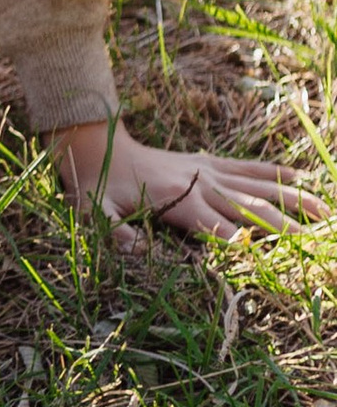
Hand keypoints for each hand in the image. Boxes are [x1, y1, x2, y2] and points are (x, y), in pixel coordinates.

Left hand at [55, 121, 312, 244]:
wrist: (98, 145)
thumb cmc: (96, 187)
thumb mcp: (93, 212)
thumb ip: (112, 231)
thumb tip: (133, 250)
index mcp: (177, 201)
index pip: (219, 229)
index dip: (245, 245)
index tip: (277, 261)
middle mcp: (201, 184)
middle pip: (251, 209)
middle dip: (286, 226)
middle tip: (317, 243)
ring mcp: (208, 171)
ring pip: (260, 187)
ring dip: (294, 199)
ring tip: (326, 212)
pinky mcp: (209, 162)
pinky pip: (248, 167)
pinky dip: (276, 173)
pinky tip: (304, 179)